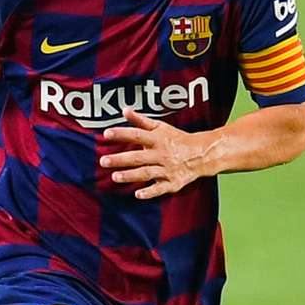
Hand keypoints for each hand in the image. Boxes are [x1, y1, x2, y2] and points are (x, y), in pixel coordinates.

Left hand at [101, 108, 217, 199]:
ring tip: (114, 177)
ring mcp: (167, 170)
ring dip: (130, 176)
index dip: (122, 134)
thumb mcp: (160, 127)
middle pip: (138, 157)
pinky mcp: (172, 183)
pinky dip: (150, 192)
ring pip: (147, 173)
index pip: (137, 135)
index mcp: (158, 139)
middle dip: (120, 159)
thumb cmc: (176, 139)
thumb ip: (141, 120)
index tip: (106, 133)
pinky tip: (138, 194)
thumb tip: (124, 110)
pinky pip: (160, 189)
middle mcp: (161, 154)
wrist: (201, 154)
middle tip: (103, 161)